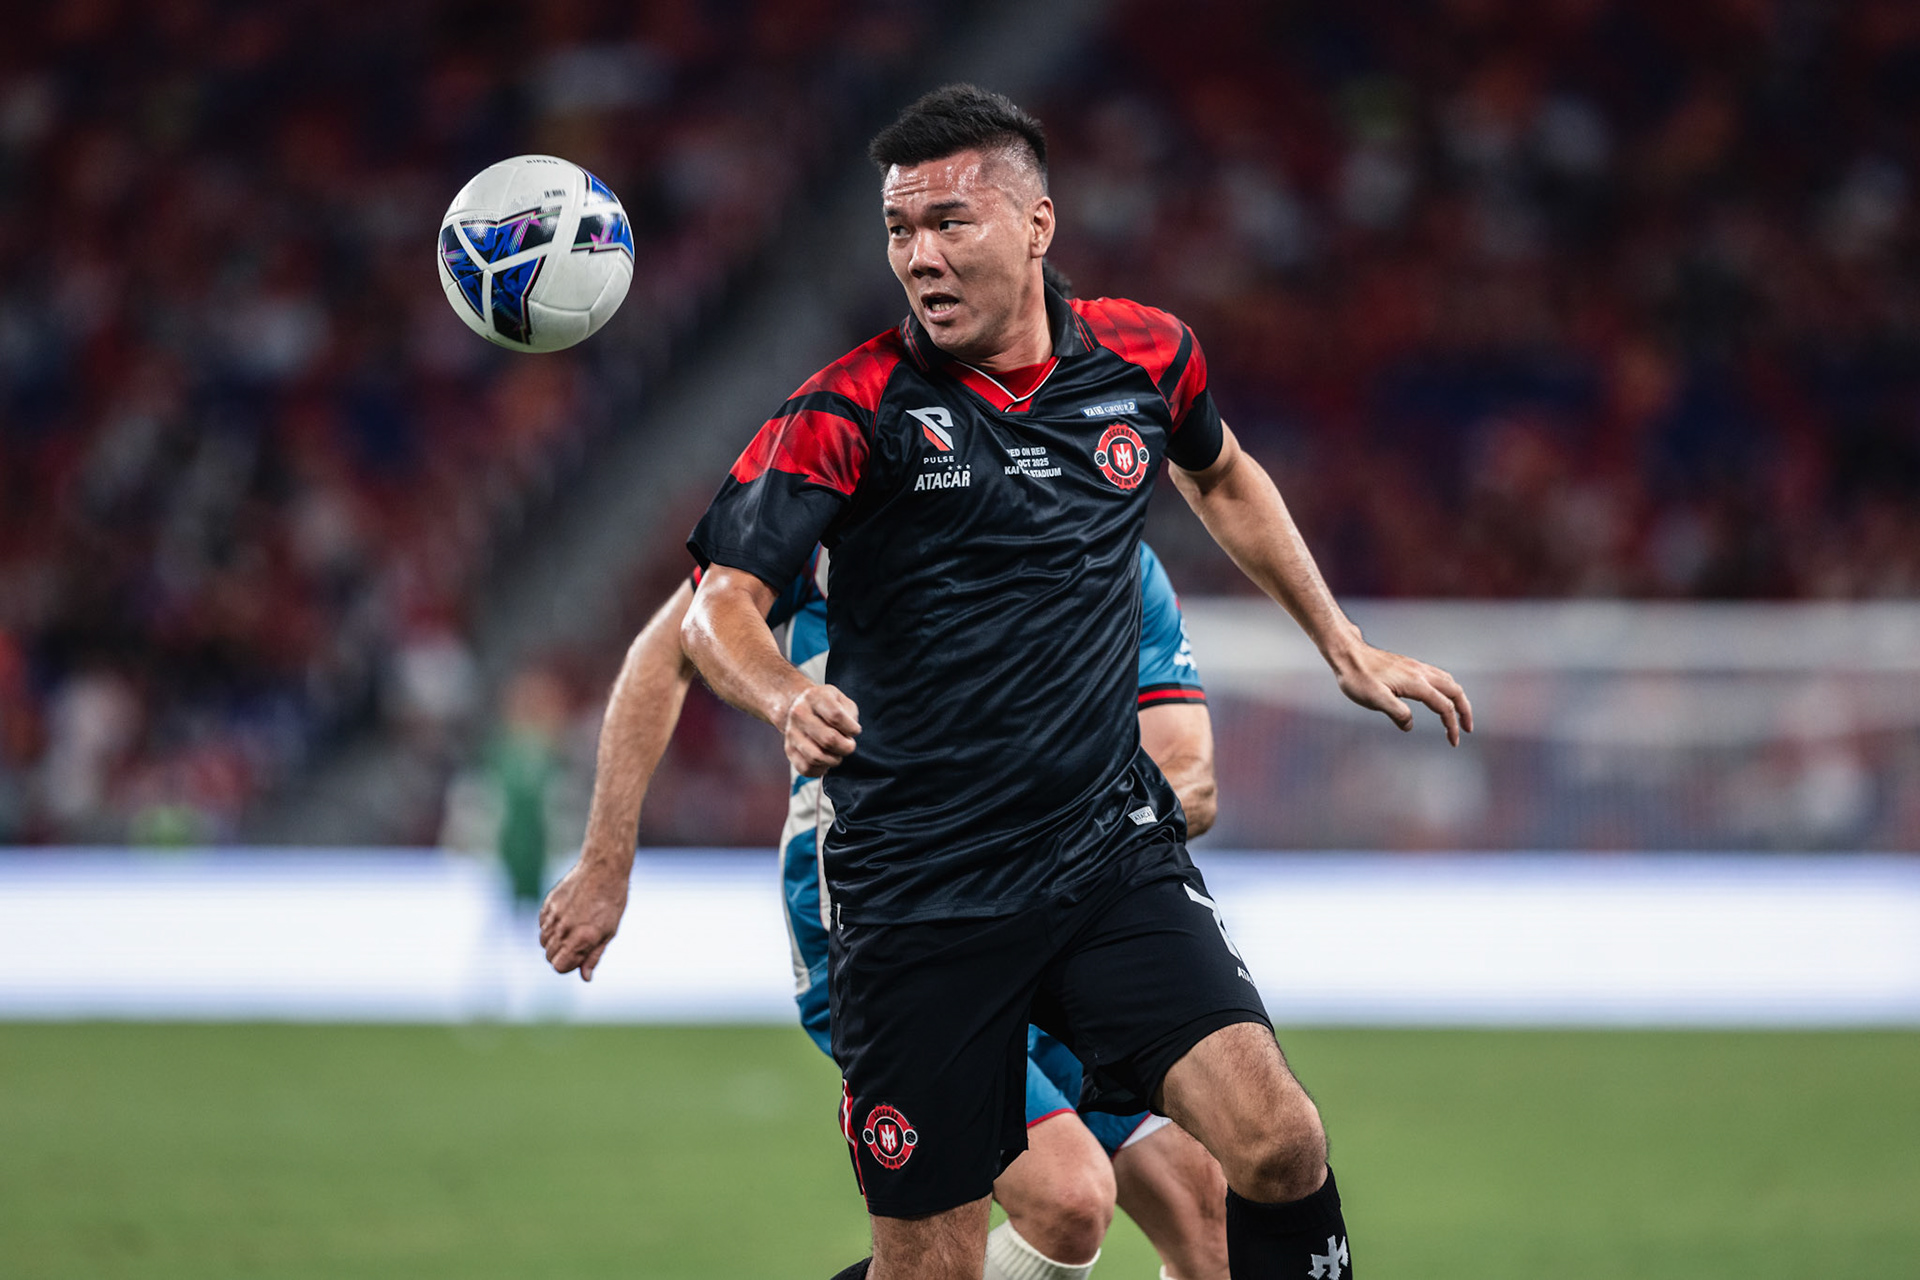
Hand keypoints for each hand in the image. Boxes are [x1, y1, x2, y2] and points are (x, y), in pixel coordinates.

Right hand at [539, 857, 630, 981]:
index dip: (569, 966)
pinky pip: (542, 924)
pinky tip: (566, 917)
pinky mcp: (549, 903)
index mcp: (581, 938)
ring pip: (543, 941)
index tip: (579, 957)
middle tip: (579, 943)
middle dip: (562, 955)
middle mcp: (564, 928)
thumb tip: (585, 977)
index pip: (559, 966)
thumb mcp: (609, 931)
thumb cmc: (612, 901)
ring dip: (555, 941)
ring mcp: (554, 915)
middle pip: (550, 956)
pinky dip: (550, 926)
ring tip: (573, 928)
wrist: (604, 869)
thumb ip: (594, 955)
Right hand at [783, 683, 860, 775]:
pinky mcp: (789, 749)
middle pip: (828, 739)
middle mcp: (799, 713)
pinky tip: (826, 760)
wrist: (801, 707)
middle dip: (846, 747)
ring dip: (834, 760)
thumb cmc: (828, 706)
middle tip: (849, 745)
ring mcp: (791, 732)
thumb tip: (847, 736)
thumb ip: (849, 716)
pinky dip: (821, 769)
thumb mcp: (842, 701)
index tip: (855, 731)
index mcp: (814, 697)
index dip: (852, 729)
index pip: (836, 717)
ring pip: (817, 757)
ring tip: (837, 753)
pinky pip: (807, 768)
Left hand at [1334, 644, 1473, 745]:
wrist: (1347, 653)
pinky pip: (1438, 676)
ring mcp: (1416, 667)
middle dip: (1465, 711)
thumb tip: (1410, 725)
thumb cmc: (1358, 677)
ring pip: (1448, 681)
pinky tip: (1439, 695)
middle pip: (1455, 691)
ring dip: (1457, 698)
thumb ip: (1397, 713)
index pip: (1444, 707)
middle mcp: (1421, 673)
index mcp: (1416, 683)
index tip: (1454, 742)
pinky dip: (1447, 689)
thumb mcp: (1375, 700)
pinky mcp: (1409, 665)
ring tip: (1459, 714)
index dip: (1452, 726)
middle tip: (1468, 729)